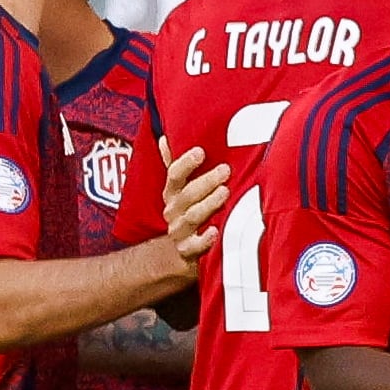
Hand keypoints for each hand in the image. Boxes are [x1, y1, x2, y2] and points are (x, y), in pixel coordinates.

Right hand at [160, 138, 226, 260]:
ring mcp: (179, 231)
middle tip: (225, 170)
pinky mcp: (188, 251)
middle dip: (206, 181)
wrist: (181, 251)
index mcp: (172, 194)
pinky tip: (215, 231)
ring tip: (225, 192)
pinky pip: (194, 246)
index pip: (174, 175)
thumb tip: (164, 137)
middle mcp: (173, 211)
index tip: (201, 151)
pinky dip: (204, 240)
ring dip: (208, 203)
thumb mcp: (180, 189)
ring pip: (192, 216)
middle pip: (187, 194)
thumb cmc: (188, 212)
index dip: (186, 163)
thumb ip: (176, 165)